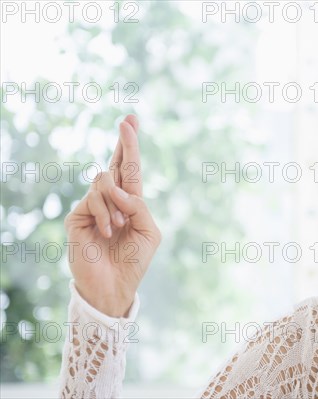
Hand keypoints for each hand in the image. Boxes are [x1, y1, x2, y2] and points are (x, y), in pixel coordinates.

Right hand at [64, 115, 160, 316]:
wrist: (115, 286)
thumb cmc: (134, 260)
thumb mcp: (149, 230)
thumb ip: (139, 205)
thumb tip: (116, 186)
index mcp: (130, 202)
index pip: (130, 169)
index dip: (130, 145)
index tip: (132, 120)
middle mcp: (111, 200)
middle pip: (116, 163)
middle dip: (125, 142)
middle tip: (128, 120)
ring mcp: (93, 206)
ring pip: (105, 181)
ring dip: (117, 202)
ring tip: (118, 227)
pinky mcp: (78, 216)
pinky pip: (94, 199)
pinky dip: (106, 214)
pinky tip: (108, 232)